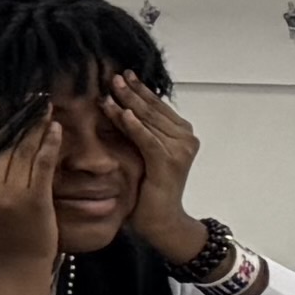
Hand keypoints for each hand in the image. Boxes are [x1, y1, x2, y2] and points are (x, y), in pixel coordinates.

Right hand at [0, 101, 65, 294]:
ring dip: (36, 126)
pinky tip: (56, 129)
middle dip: (18, 119)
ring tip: (44, 107)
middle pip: (3, 145)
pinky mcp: (37, 199)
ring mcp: (13, 194)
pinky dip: (50, 144)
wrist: (13, 267)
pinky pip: (45, 164)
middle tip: (29, 98)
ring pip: (25, 151)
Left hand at [102, 71, 204, 259]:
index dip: (139, 89)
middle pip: (152, 109)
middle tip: (112, 75)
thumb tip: (116, 108)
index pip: (156, 106)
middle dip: (131, 91)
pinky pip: (147, 139)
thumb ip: (136, 132)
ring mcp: (180, 150)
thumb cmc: (147, 189)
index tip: (121, 73)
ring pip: (148, 121)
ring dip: (128, 103)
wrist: (160, 220)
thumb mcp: (141, 154)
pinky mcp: (168, 163)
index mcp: (181, 133)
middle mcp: (185, 138)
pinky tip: (121, 113)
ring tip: (110, 89)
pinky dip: (133, 126)